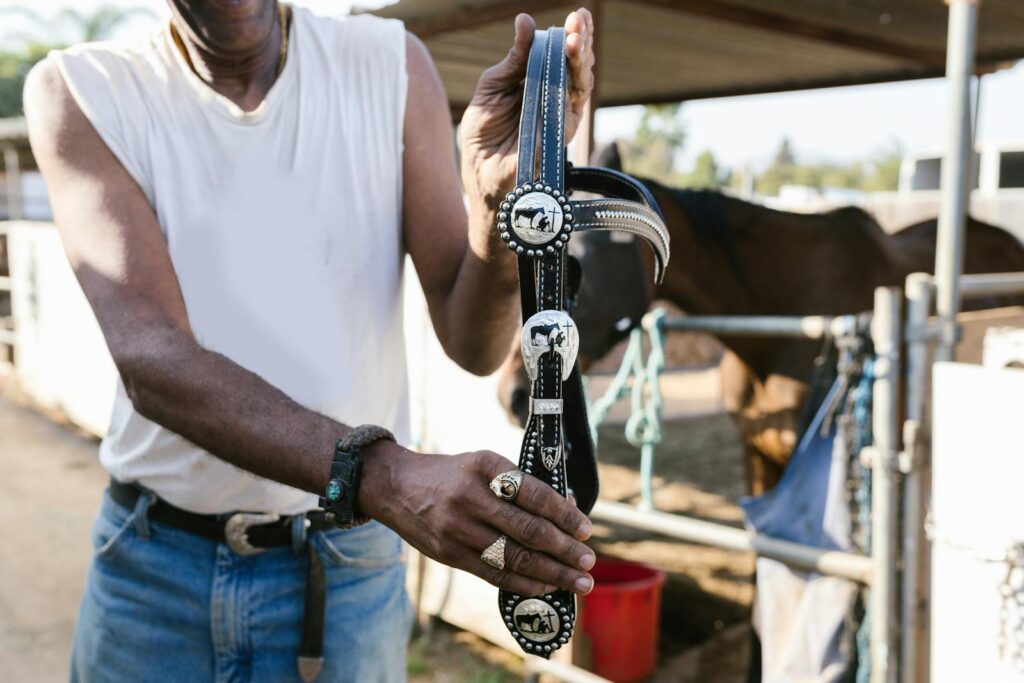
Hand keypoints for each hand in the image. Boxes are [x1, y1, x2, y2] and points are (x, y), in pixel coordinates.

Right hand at [361, 446, 594, 596]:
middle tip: (589, 560)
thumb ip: (519, 485)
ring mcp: (457, 529)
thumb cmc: (452, 474)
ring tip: (578, 581)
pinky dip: (525, 582)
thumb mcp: (483, 464)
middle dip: (564, 549)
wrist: (396, 487)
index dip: (564, 514)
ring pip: (514, 557)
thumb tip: (566, 509)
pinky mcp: (449, 554)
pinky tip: (546, 586)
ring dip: (552, 573)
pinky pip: (494, 574)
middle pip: (527, 530)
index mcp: (484, 467)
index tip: (585, 528)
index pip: (534, 494)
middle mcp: (470, 497)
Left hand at [460, 8, 595, 205]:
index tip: (575, 14)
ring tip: (577, 32)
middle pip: (574, 60)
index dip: (566, 33)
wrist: (483, 171)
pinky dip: (578, 73)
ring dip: (582, 51)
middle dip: (580, 36)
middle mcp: (552, 93)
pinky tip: (574, 54)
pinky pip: (577, 96)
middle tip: (580, 16)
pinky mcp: (565, 126)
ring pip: (580, 75)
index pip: (556, 51)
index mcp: (534, 80)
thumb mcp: (493, 86)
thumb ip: (513, 58)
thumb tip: (525, 21)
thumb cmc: (483, 132)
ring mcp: (561, 109)